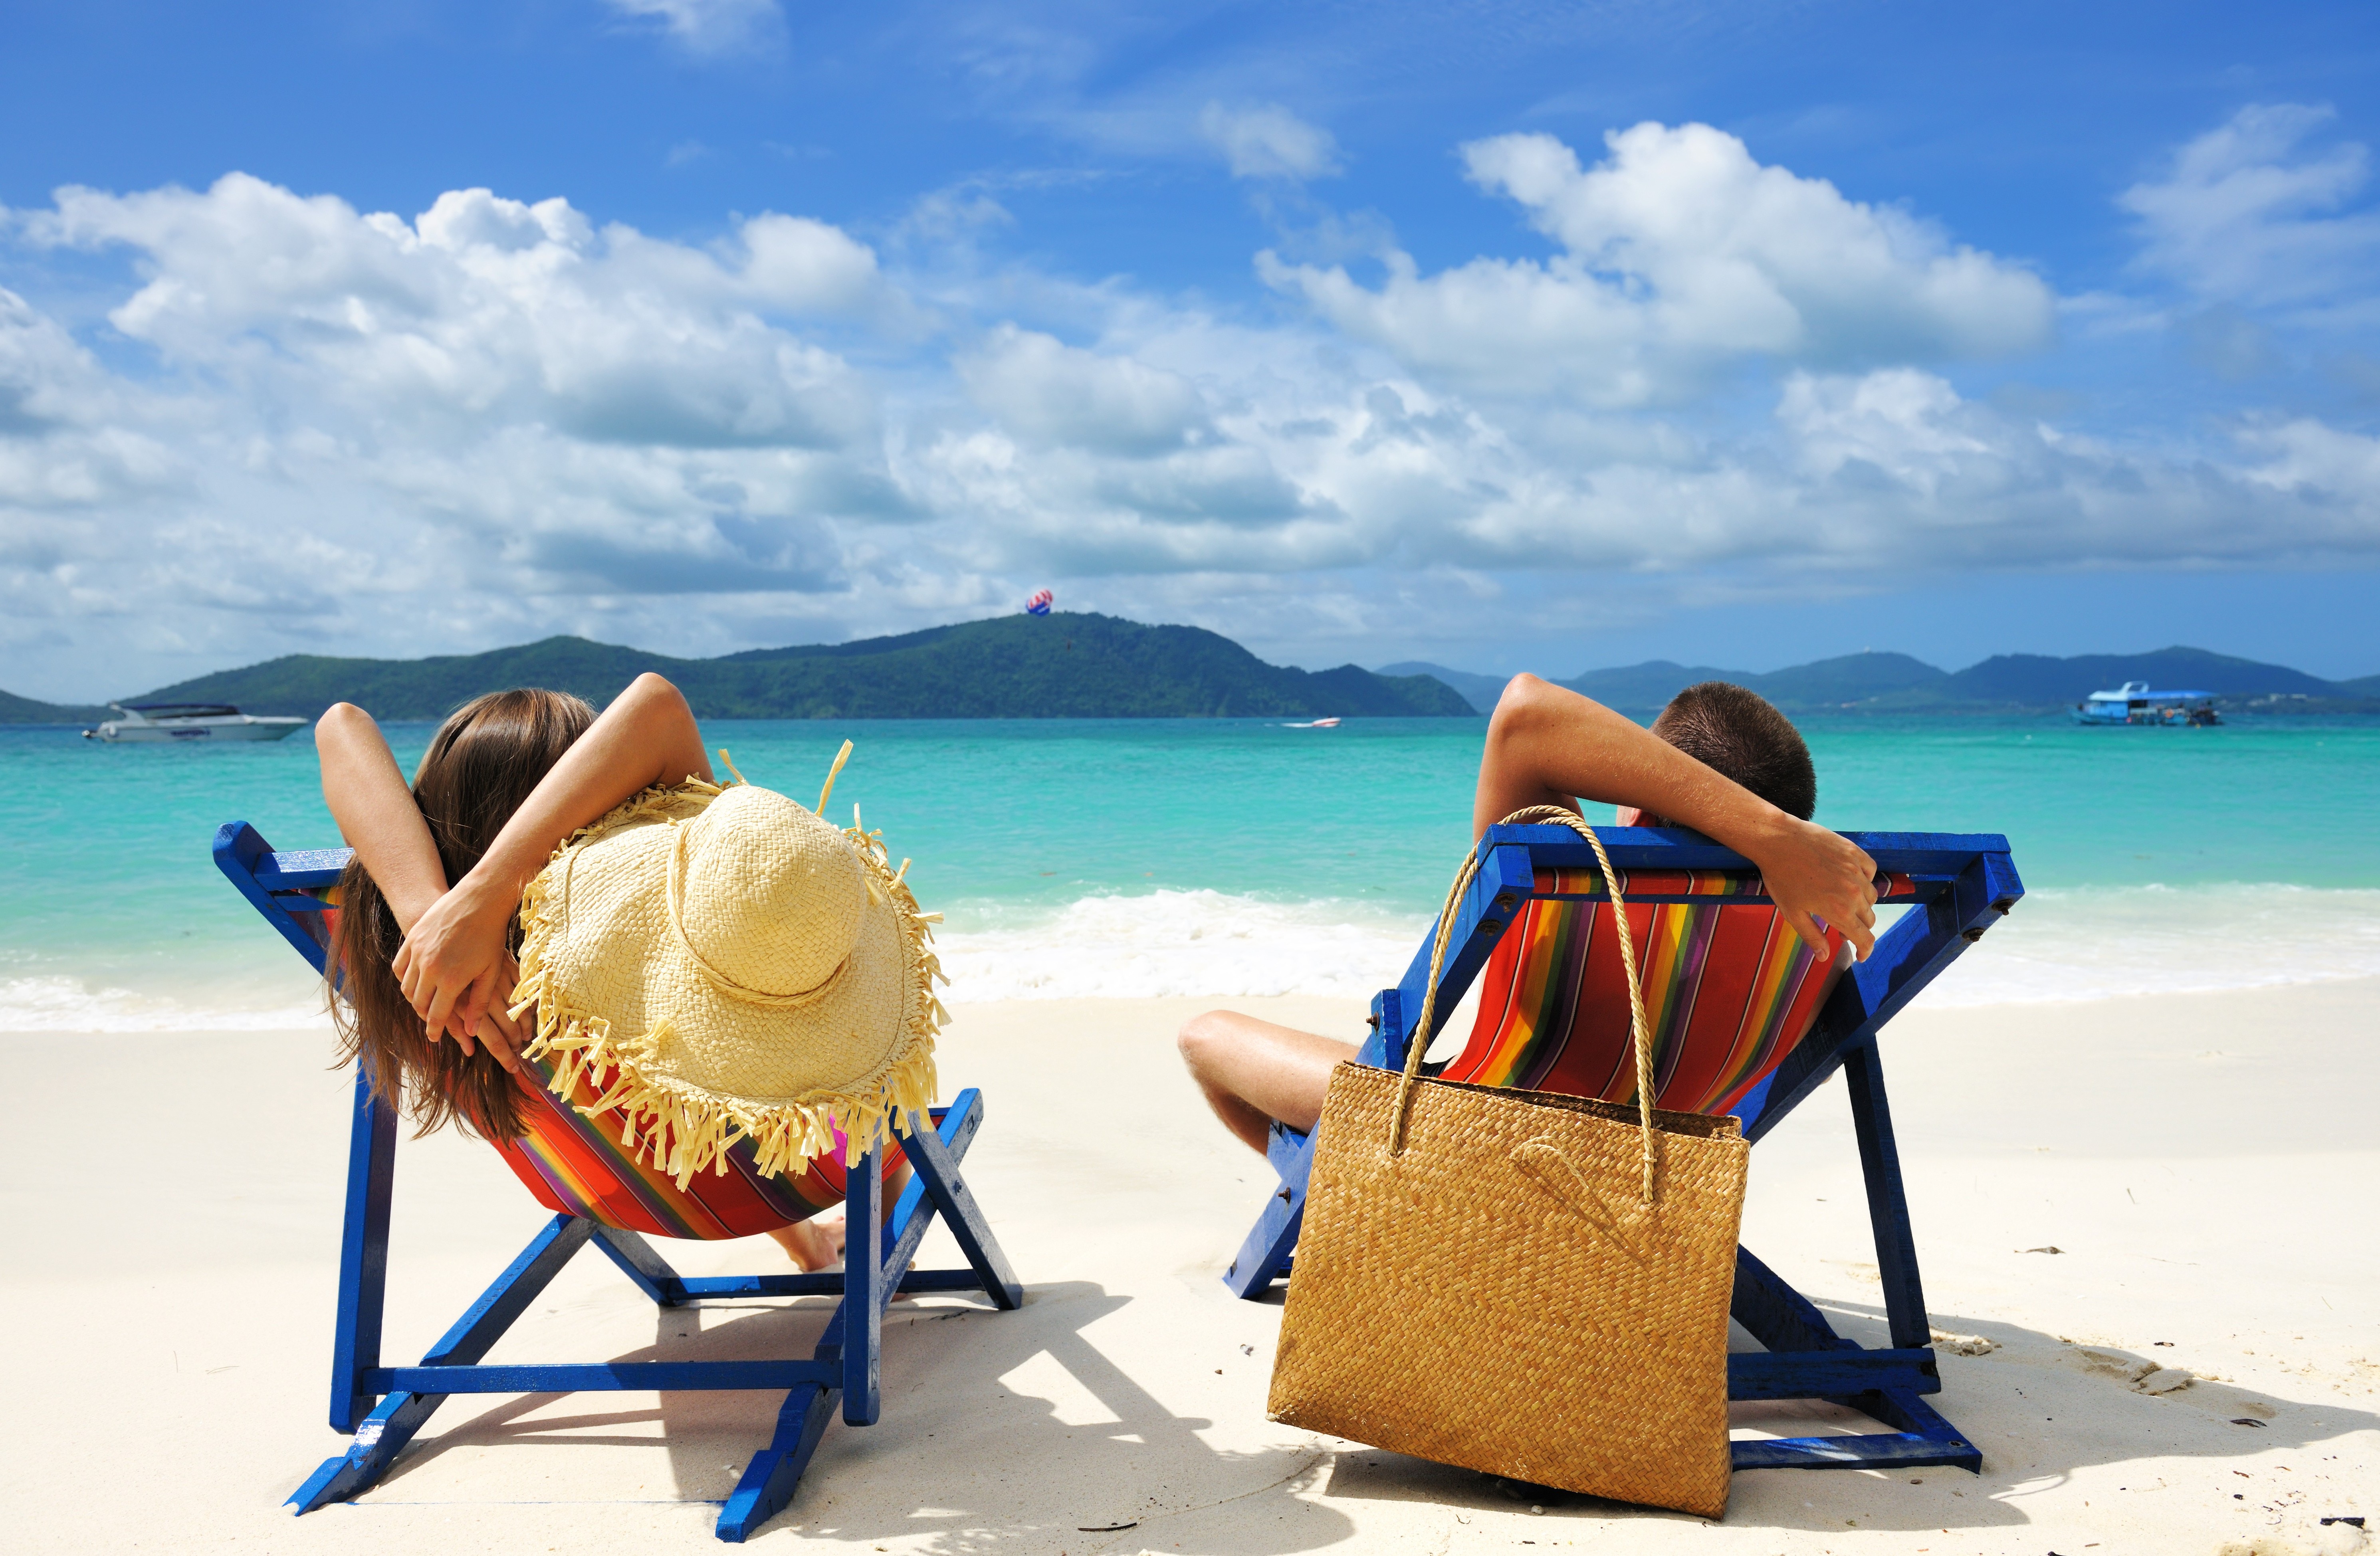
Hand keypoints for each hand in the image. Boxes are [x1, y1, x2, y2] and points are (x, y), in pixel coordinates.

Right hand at [393, 880, 517, 1058]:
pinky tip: (414, 982)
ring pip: (407, 987)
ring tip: (425, 1003)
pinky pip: (400, 967)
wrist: (480, 899)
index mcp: (451, 980)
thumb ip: (479, 1003)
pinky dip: (404, 979)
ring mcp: (417, 952)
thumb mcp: (490, 973)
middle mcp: (429, 968)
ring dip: (414, 999)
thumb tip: (472, 1031)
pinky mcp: (411, 939)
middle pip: (419, 1003)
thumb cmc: (490, 937)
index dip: (435, 1030)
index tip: (435, 1038)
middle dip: (425, 1016)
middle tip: (432, 1021)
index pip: (436, 1015)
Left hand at [443, 952, 529, 1073]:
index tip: (513, 1068)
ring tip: (524, 1041)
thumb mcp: (447, 996)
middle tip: (519, 1058)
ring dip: (524, 1029)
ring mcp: (500, 979)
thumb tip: (468, 1050)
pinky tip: (530, 1019)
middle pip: (508, 1028)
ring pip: (519, 1011)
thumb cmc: (443, 967)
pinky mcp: (509, 966)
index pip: (491, 1038)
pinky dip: (529, 1008)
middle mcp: (485, 993)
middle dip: (514, 1046)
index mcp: (467, 1003)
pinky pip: (524, 993)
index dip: (503, 1056)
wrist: (452, 927)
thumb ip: (456, 1024)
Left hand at [1752, 818, 1878, 961]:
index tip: (1860, 955)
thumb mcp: (1792, 913)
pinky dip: (1865, 879)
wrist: (1777, 840)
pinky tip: (1850, 881)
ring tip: (1843, 905)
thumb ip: (1812, 936)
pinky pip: (1870, 871)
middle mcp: (1853, 892)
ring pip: (1871, 896)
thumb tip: (1825, 957)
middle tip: (1840, 929)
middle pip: (1869, 919)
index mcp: (1840, 911)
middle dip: (1858, 929)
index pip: (1865, 938)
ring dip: (1862, 906)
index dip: (1865, 950)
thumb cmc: (1780, 878)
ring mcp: (1856, 870)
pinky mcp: (1855, 852)